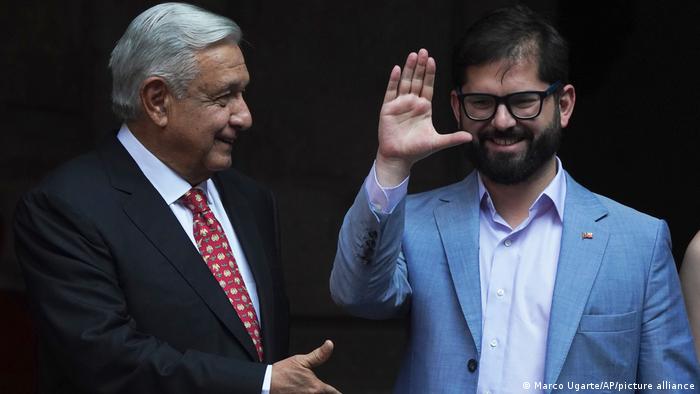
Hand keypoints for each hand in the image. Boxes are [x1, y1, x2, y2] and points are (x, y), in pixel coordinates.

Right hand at [270, 340, 340, 393]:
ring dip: (314, 393)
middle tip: (324, 389)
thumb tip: (330, 344)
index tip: (339, 392)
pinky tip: (302, 392)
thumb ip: (319, 355)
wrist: (266, 383)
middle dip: (325, 392)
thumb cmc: (282, 372)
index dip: (337, 392)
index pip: (333, 392)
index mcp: (316, 387)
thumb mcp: (302, 360)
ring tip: (309, 389)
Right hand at [376, 48, 471, 185]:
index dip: (430, 73)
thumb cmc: (417, 150)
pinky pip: (391, 92)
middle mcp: (412, 102)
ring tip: (412, 55)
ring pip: (404, 82)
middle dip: (420, 66)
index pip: (428, 86)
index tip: (433, 60)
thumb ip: (453, 138)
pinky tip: (396, 69)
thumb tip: (470, 137)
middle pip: (417, 80)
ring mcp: (400, 104)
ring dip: (408, 69)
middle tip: (423, 51)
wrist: (399, 157)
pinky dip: (393, 80)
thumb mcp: (437, 142)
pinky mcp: (388, 109)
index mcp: (424, 107)